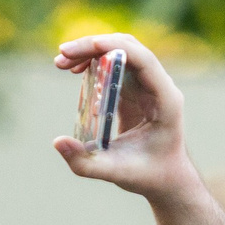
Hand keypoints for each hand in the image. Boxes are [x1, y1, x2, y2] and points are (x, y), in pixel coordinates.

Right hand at [52, 34, 200, 203]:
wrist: (165, 178)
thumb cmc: (148, 176)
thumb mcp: (116, 173)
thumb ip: (85, 163)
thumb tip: (57, 142)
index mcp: (166, 100)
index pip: (143, 61)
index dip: (115, 48)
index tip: (87, 48)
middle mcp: (159, 86)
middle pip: (129, 49)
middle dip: (95, 46)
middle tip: (62, 55)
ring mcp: (147, 84)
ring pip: (120, 52)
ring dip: (92, 51)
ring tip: (61, 63)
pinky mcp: (135, 88)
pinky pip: (115, 64)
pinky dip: (95, 62)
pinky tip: (75, 71)